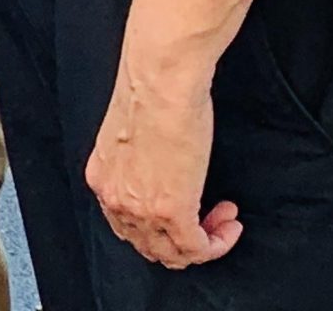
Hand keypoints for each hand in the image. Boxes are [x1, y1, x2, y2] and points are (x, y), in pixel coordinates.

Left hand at [86, 60, 240, 268]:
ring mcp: (141, 208)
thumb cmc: (151, 93)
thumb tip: (162, 172)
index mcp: (102, 176)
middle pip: (148, 244)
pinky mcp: (171, 211)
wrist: (159, 80)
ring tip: (225, 218)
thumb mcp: (133, 137)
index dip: (161, 225)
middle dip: (183, 237)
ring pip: (172, 253)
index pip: (127, 224)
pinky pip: (197, 248)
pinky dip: (218, 243)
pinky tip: (230, 224)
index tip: (188, 209)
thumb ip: (141, 163)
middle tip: (211, 217)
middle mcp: (114, 197)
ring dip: (205, 241)